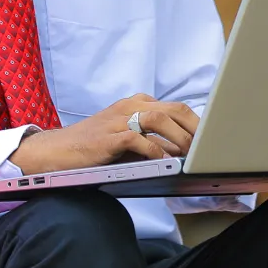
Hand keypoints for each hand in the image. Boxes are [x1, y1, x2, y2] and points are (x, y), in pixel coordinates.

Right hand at [8, 94, 201, 174]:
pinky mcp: (109, 136)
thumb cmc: (94, 147)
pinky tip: (164, 163)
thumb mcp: (127, 138)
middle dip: (194, 128)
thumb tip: (182, 152)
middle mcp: (130, 106)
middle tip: (207, 148)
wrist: (57, 151)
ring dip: (178, 137)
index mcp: (136, 104)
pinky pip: (138, 139)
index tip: (210, 140)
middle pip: (173, 109)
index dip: (196, 123)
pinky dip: (154, 151)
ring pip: (158, 118)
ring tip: (190, 155)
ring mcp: (118, 119)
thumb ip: (151, 140)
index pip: (175, 107)